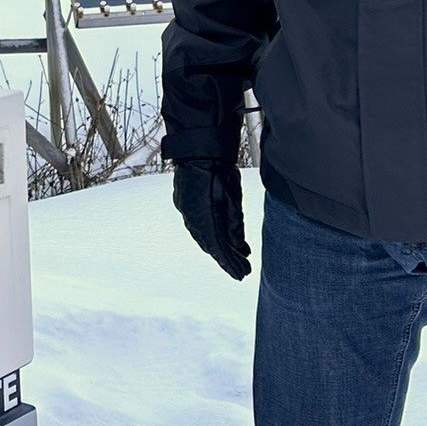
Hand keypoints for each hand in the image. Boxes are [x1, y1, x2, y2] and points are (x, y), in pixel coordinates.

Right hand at [173, 160, 250, 279]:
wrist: (199, 151)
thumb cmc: (218, 172)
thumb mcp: (232, 199)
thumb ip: (234, 225)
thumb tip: (239, 248)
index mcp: (205, 220)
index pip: (219, 250)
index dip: (231, 264)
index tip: (242, 274)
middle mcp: (192, 220)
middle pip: (211, 247)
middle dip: (226, 259)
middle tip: (240, 270)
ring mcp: (186, 212)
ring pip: (203, 237)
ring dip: (217, 249)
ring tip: (232, 257)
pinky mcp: (185, 204)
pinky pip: (197, 226)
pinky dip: (209, 236)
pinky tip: (218, 238)